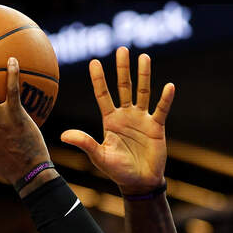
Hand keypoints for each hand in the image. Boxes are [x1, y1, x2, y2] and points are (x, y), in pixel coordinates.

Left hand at [61, 47, 174, 195]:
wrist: (139, 183)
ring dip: (143, 75)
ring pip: (142, 92)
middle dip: (122, 69)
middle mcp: (126, 115)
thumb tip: (64, 135)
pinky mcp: (156, 127)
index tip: (94, 62)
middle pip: (124, 87)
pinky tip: (169, 86)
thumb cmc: (118, 171)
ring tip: (144, 57)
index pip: (103, 95)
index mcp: (110, 120)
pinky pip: (161, 109)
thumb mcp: (99, 157)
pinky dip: (165, 99)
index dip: (99, 80)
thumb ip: (85, 143)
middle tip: (121, 49)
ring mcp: (141, 119)